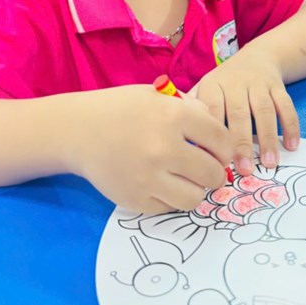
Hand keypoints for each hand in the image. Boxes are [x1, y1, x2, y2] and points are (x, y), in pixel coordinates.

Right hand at [66, 85, 233, 213]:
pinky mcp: (135, 199)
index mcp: (174, 116)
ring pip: (195, 198)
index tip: (220, 151)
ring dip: (196, 189)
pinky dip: (171, 198)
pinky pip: (170, 208)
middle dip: (216, 172)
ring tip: (187, 178)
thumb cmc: (124, 109)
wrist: (79, 131)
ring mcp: (148, 177)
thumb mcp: (160, 96)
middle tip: (208, 169)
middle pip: (213, 174)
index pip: (221, 139)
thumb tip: (219, 133)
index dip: (226, 148)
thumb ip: (192, 109)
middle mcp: (163, 147)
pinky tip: (163, 183)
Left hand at [192, 53, 299, 177]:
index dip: (213, 136)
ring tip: (270, 163)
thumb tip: (185, 146)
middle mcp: (235, 82)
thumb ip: (195, 113)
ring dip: (268, 139)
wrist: (257, 57)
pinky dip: (291, 126)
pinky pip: (285, 105)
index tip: (215, 162)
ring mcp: (258, 83)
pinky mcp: (278, 86)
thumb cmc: (225, 84)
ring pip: (264, 111)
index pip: (212, 111)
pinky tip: (292, 146)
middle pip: (239, 113)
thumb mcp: (206, 89)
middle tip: (245, 171)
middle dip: (242, 143)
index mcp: (213, 85)